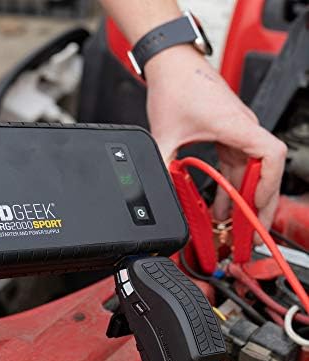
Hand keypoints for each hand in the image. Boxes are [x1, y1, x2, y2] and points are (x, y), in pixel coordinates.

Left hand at [145, 45, 286, 228]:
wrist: (171, 63)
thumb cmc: (176, 85)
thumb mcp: (164, 134)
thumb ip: (161, 164)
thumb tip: (156, 188)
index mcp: (235, 126)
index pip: (270, 157)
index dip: (267, 186)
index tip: (255, 208)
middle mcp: (242, 129)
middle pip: (263, 172)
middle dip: (257, 204)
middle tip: (248, 231)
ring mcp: (237, 132)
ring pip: (249, 172)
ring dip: (241, 198)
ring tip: (230, 224)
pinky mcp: (227, 134)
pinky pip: (236, 166)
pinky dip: (231, 186)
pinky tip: (221, 202)